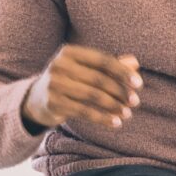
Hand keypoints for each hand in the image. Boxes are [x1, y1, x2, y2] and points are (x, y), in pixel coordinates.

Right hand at [21, 46, 140, 132]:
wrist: (36, 99)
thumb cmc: (69, 81)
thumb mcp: (86, 70)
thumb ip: (109, 66)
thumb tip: (135, 63)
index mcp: (69, 52)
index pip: (102, 60)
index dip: (122, 72)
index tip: (139, 84)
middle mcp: (59, 65)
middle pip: (98, 78)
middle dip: (120, 91)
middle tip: (135, 101)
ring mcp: (54, 84)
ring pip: (92, 96)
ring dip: (114, 106)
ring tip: (128, 113)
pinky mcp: (53, 103)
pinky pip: (84, 111)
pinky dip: (102, 118)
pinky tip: (115, 123)